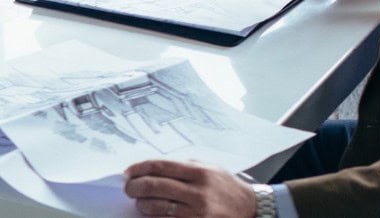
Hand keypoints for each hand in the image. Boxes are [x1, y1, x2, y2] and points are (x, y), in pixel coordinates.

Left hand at [123, 160, 256, 216]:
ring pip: (156, 208)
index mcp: (199, 173)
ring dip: (142, 204)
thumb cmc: (226, 187)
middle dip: (135, 187)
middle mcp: (198, 192)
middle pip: (154, 187)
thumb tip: (152, 169)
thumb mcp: (210, 168)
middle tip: (129, 188)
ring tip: (140, 202)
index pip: (160, 167)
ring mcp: (197, 213)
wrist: (251, 209)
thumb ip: (184, 167)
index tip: (129, 172)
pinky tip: (151, 214)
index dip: (140, 168)